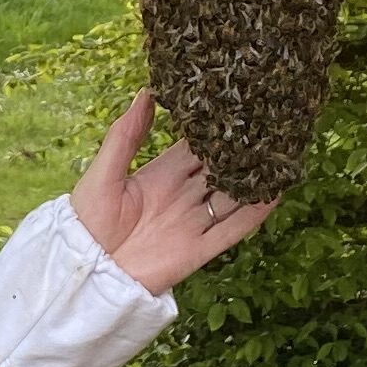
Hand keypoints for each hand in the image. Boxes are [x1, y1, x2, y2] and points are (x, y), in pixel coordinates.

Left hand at [70, 90, 276, 295]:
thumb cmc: (87, 222)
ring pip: (231, 198)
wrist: (87, 273)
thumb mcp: (103, 174)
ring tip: (279, 157)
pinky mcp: (198, 249)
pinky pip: (231, 230)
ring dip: (253, 181)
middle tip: (269, 128)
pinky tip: (274, 195)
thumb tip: (146, 92)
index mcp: (160, 175)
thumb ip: (125, 136)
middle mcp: (181, 196)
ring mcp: (192, 223)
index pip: (195, 148)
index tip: (236, 107)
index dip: (214, 131)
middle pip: (219, 171)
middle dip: (241, 153)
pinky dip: (253, 214)